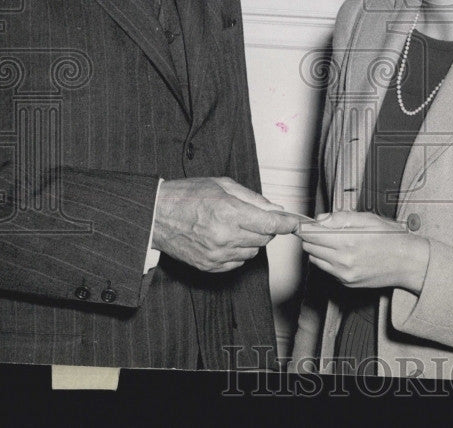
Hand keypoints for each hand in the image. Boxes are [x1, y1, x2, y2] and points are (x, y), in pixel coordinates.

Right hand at [153, 177, 302, 272]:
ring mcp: (217, 255)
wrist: (156, 216)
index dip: (287, 223)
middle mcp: (225, 237)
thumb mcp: (223, 186)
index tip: (295, 223)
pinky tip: (227, 238)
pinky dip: (239, 252)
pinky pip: (238, 263)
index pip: (271, 223)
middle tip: (255, 216)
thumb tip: (276, 209)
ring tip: (235, 226)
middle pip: (265, 238)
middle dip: (266, 227)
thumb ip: (253, 198)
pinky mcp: (209, 266)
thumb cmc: (187, 196)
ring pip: (253, 252)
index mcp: (230, 213)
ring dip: (252, 240)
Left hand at [296, 210, 429, 293]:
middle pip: (309, 247)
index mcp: (347, 241)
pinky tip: (342, 253)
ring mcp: (343, 274)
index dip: (306, 226)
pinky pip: (326, 270)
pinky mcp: (346, 283)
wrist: (407, 262)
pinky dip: (328, 260)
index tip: (306, 223)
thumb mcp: (368, 219)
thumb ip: (341, 218)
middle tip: (324, 229)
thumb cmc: (391, 238)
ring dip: (318, 249)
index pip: (311, 234)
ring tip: (334, 241)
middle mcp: (343, 260)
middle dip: (312, 237)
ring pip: (314, 259)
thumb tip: (319, 219)